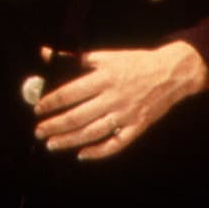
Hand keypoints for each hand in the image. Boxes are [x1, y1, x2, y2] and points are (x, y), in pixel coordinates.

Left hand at [32, 41, 208, 159]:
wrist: (171, 73)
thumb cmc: (136, 63)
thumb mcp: (106, 56)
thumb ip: (75, 57)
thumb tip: (46, 53)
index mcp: (104, 77)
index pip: (70, 93)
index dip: (51, 103)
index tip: (38, 108)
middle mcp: (113, 97)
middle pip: (77, 116)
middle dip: (55, 125)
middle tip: (39, 131)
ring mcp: (126, 114)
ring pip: (92, 132)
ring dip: (69, 140)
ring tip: (52, 144)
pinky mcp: (137, 127)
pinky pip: (115, 144)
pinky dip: (98, 152)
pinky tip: (83, 154)